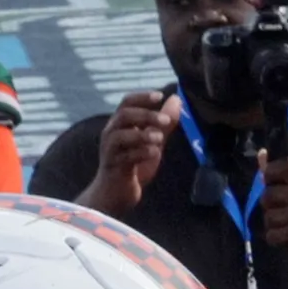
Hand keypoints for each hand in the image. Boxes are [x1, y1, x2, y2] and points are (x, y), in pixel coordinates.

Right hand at [88, 91, 174, 220]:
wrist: (118, 193)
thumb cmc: (134, 165)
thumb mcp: (153, 141)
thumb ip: (164, 123)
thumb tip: (177, 99)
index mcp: (120, 124)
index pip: (127, 102)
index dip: (142, 97)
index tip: (160, 95)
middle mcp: (111, 133)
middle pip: (124, 115)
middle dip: (146, 115)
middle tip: (166, 121)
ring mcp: (110, 150)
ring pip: (120, 135)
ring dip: (142, 135)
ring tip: (160, 138)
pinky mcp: (113, 166)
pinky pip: (124, 156)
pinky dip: (140, 153)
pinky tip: (154, 153)